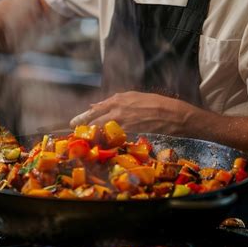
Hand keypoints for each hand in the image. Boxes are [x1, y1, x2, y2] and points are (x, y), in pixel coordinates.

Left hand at [70, 91, 188, 133]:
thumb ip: (117, 102)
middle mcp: (118, 108)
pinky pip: (113, 138)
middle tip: (73, 129)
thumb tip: (98, 106)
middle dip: (82, 124)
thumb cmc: (157, 105)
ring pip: (101, 128)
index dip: (85, 116)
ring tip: (84, 141)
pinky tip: (101, 148)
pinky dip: (105, 143)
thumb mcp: (135, 98)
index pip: (97, 108)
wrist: (175, 114)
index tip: (76, 121)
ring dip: (91, 135)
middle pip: (94, 118)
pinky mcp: (130, 131)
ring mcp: (123, 120)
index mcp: (120, 99)